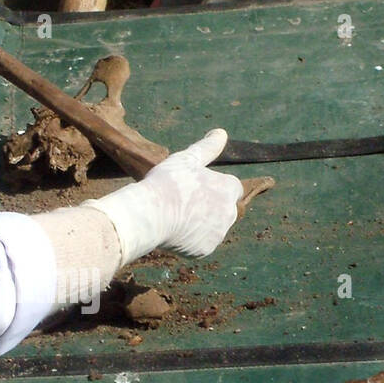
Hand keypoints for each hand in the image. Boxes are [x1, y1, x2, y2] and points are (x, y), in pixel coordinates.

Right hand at [84, 128, 242, 263]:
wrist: (150, 215)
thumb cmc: (168, 183)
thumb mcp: (187, 159)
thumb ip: (207, 147)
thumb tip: (221, 132)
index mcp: (228, 189)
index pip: (233, 187)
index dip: (215, 186)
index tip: (198, 187)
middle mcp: (229, 213)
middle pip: (224, 209)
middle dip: (210, 207)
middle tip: (184, 202)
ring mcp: (217, 234)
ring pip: (212, 228)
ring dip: (200, 223)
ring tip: (175, 215)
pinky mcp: (204, 250)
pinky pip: (199, 244)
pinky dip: (190, 239)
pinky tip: (172, 230)